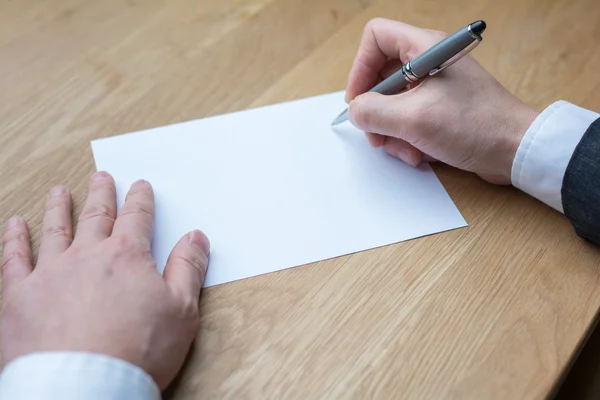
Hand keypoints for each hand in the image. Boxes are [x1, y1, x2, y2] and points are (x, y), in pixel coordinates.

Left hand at [0, 172, 209, 388]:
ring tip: (61, 191)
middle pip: (97, 217)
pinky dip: (15, 239)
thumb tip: (196, 237)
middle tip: (102, 177)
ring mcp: (50, 273)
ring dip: (60, 208)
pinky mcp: (20, 297)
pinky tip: (15, 224)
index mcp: (127, 256)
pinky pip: (14, 258)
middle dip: (102, 195)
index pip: (136, 218)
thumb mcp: (181, 309)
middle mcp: (87, 255)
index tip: (139, 186)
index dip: (140, 199)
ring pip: (56, 229)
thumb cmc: (137, 351)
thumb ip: (189, 267)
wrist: (83, 386)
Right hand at [345, 18, 538, 184]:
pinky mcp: (440, 109)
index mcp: (425, 49)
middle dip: (375, 111)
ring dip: (391, 132)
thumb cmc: (475, 126)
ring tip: (406, 150)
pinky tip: (419, 154)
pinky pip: (408, 120)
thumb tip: (355, 112)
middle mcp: (429, 62)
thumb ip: (373, 112)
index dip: (360, 67)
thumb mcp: (413, 119)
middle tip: (377, 134)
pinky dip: (407, 139)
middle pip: (380, 77)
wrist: (516, 150)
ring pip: (392, 104)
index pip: (376, 38)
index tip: (360, 99)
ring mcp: (435, 87)